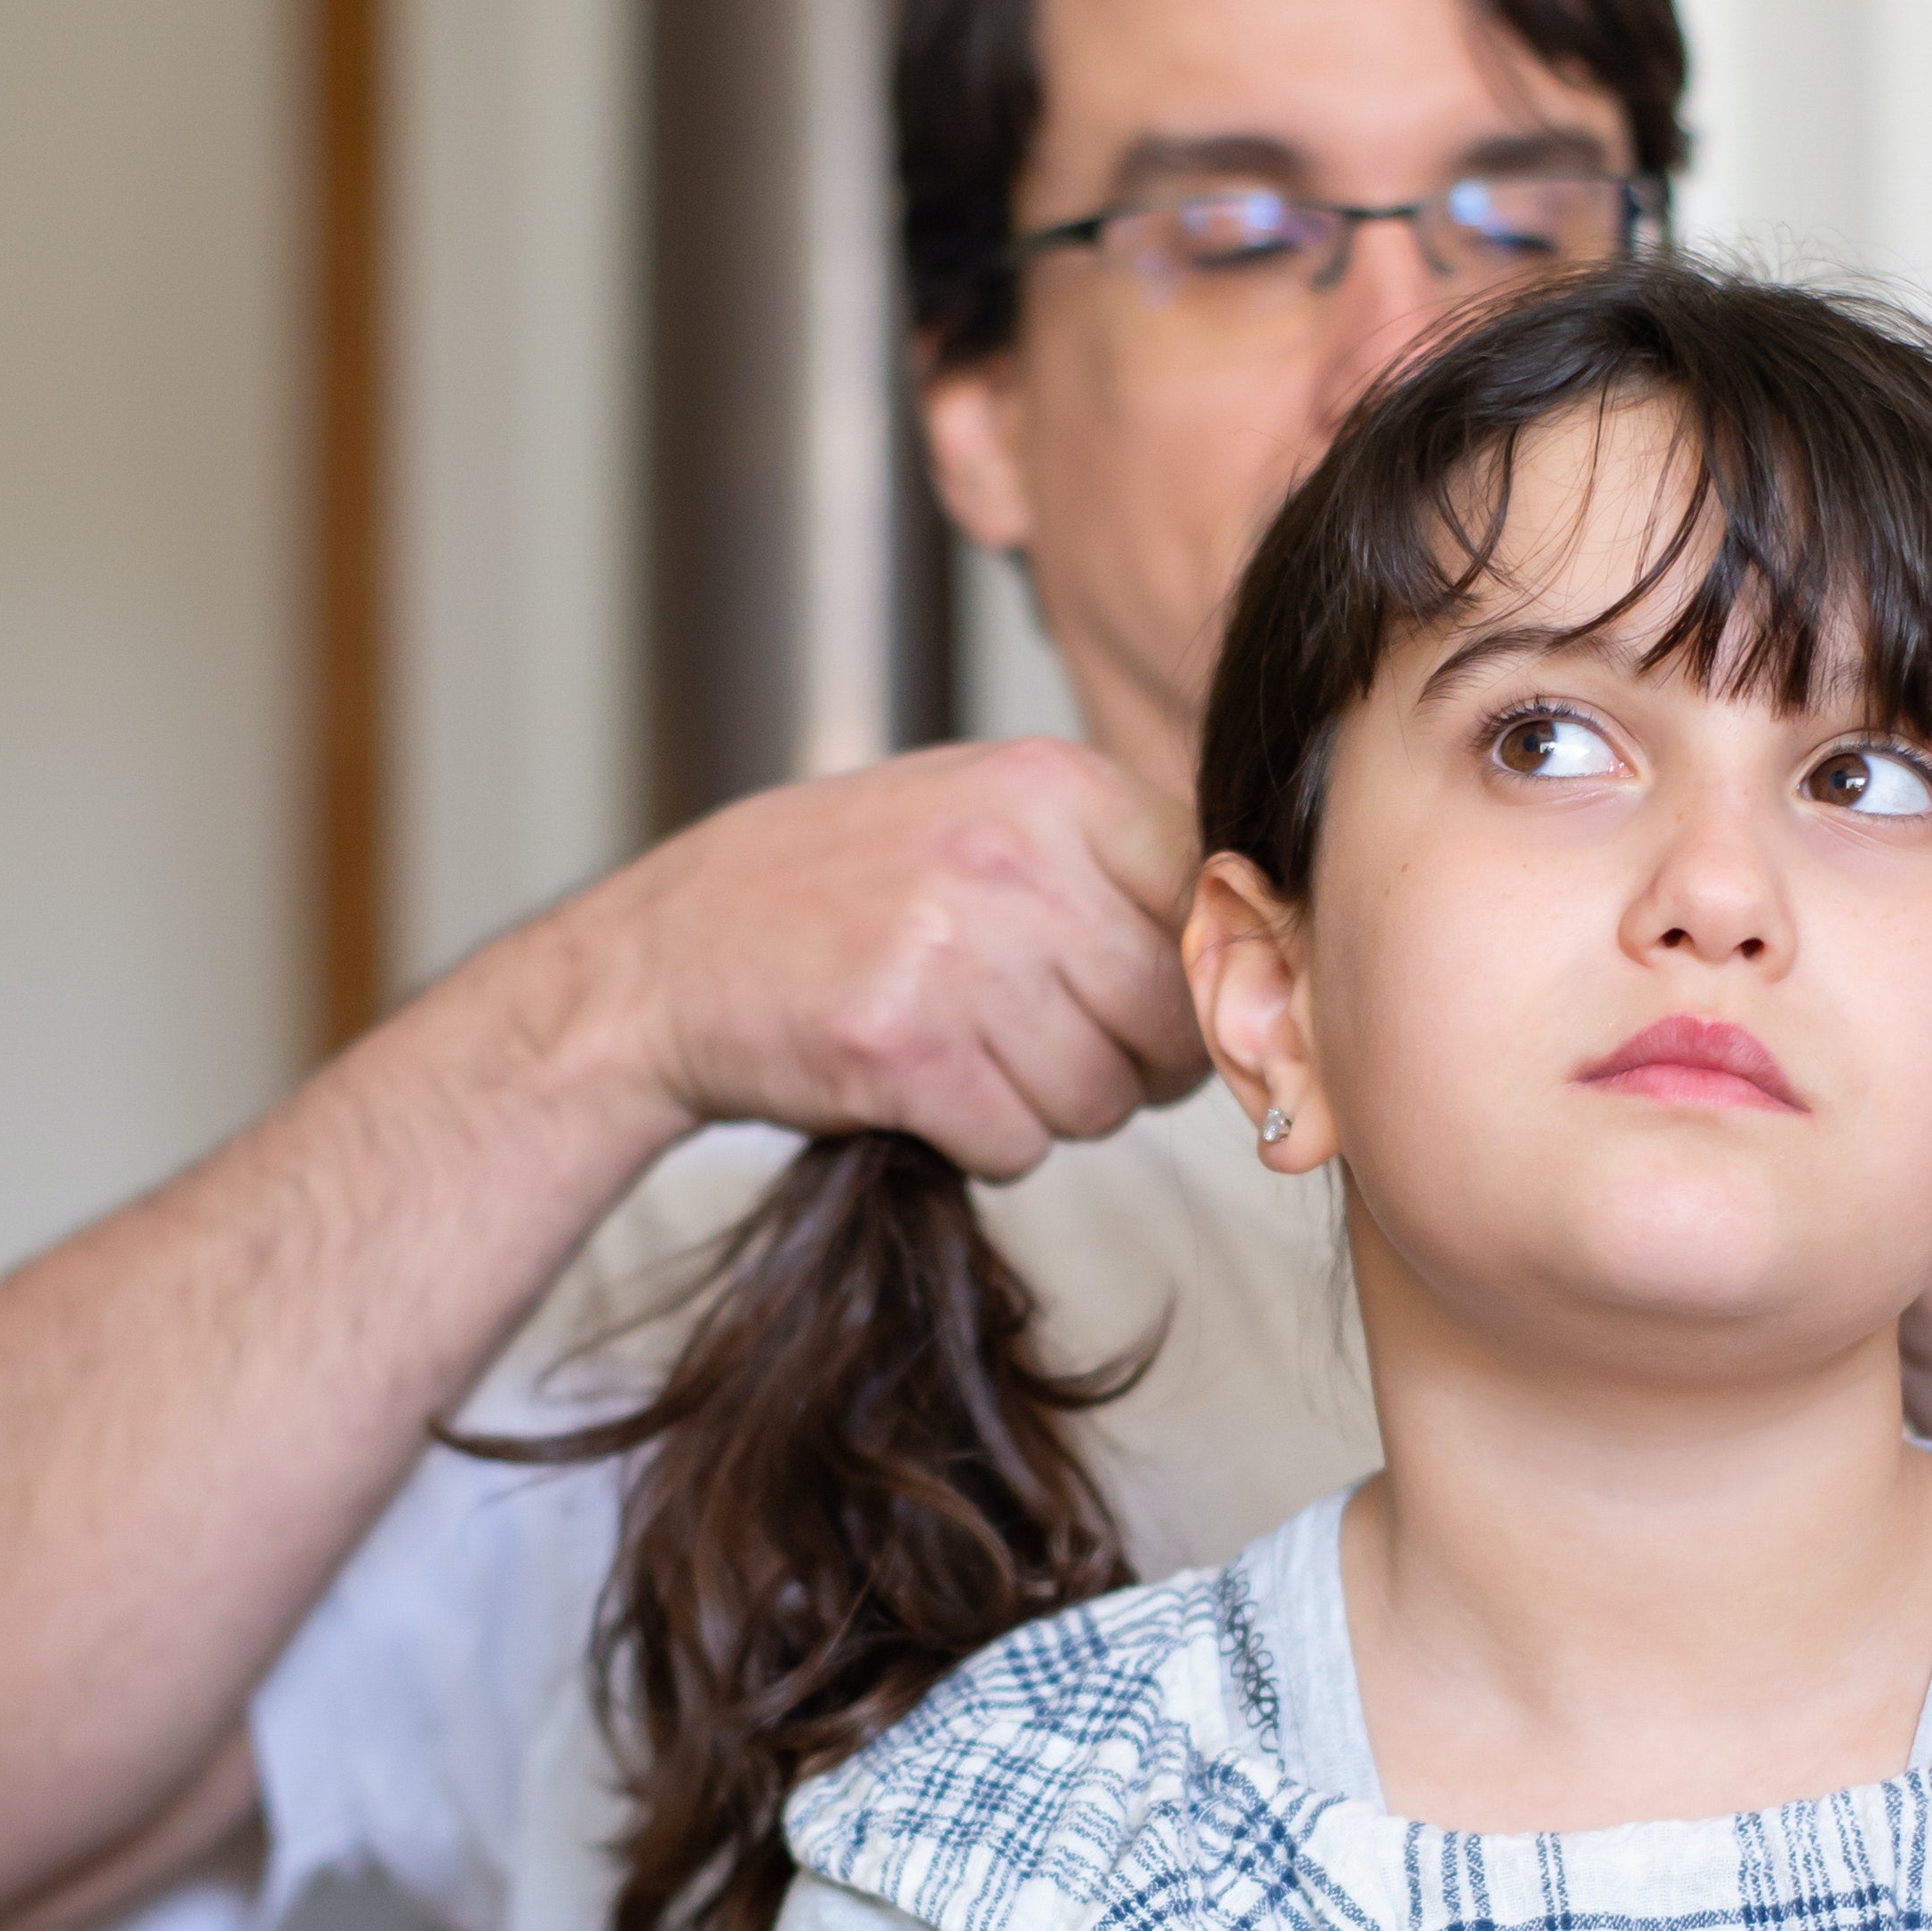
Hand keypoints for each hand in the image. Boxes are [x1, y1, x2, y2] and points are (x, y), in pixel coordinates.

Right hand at [590, 739, 1207, 1180]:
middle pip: (1173, 1017)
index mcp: (1051, 786)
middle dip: (1136, 1062)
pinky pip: (1021, 1144)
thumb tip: (1267, 960)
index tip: (1179, 1009)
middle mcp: (1010, 857)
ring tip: (974, 1054)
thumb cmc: (836, 893)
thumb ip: (1114, 866)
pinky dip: (984, 1142)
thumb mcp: (981, 818)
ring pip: (1104, 1096)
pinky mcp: (903, 1050)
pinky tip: (927, 1089)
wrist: (664, 958)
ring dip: (1052, 1106)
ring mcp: (955, 953)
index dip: (1212, 982)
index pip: (1218, 902)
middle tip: (1058, 1046)